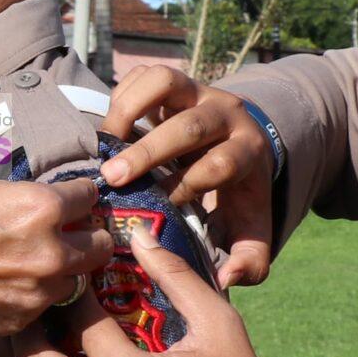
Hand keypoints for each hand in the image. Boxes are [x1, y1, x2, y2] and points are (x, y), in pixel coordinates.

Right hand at [0, 176, 111, 344]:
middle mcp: (47, 252)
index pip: (88, 197)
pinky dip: (32, 299)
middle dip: (87, 237)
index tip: (75, 199)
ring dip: (62, 273)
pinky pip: (41, 309)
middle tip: (68, 235)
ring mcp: (33, 294)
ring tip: (33, 266)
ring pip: (75, 282)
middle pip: (99, 246)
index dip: (80, 196)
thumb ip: (11, 194)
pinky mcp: (14, 325)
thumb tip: (29, 200)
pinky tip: (5, 288)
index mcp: (37, 206)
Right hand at [97, 65, 276, 286]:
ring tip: (105, 143)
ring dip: (130, 109)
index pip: (219, 164)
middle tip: (113, 178)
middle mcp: (226, 114)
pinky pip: (145, 74)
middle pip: (190, 125)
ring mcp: (199, 90)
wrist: (242, 144)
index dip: (188, 185)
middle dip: (149, 151)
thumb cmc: (238, 194)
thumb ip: (251, 261)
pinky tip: (109, 129)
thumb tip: (226, 281)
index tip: (159, 206)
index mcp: (249, 151)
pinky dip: (123, 95)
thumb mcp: (252, 228)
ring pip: (166, 81)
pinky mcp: (175, 81)